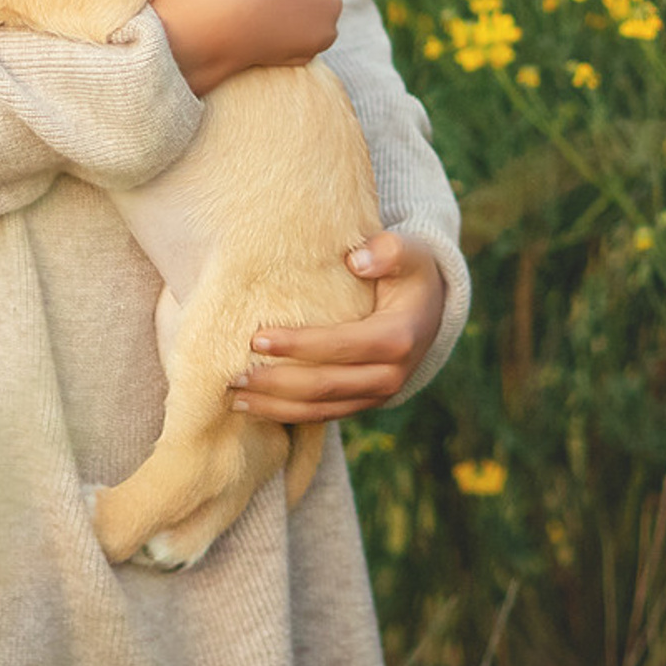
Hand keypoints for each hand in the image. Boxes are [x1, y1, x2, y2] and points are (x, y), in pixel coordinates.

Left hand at [229, 231, 446, 423]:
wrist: (431, 307)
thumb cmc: (409, 272)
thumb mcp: (408, 252)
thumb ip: (388, 251)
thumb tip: (357, 260)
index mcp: (398, 339)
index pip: (342, 346)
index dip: (299, 345)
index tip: (258, 337)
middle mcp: (389, 376)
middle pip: (325, 386)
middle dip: (277, 383)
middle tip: (234, 373)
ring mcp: (376, 395)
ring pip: (321, 409)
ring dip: (276, 407)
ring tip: (235, 397)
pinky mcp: (363, 402)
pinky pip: (324, 414)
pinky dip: (288, 414)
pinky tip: (256, 406)